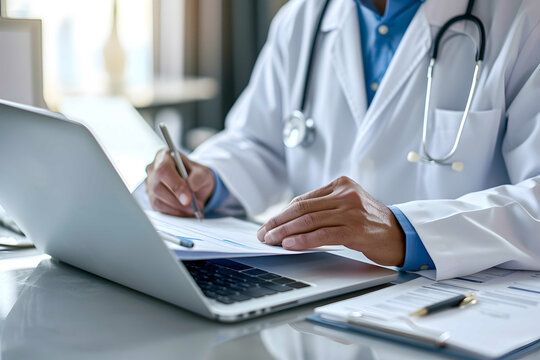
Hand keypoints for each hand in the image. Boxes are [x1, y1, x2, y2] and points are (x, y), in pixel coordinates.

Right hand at [145, 148, 214, 217]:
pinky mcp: (152, 198)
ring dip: (178, 208)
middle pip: (157, 186)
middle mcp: (153, 169)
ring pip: (158, 200)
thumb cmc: (197, 175)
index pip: (163, 169)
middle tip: (195, 206)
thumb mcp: (203, 173)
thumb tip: (191, 186)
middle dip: (177, 200)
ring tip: (194, 209)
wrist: (196, 185)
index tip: (188, 198)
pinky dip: (175, 213)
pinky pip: (160, 209)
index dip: (175, 185)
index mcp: (164, 156)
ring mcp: (150, 185)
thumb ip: (199, 177)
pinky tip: (187, 213)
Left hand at [257, 176, 404, 265]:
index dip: (281, 214)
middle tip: (263, 234)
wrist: (400, 234)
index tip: (267, 225)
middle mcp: (345, 194)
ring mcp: (351, 211)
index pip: (303, 200)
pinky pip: (323, 235)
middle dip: (278, 222)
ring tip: (271, 241)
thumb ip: (323, 208)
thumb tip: (287, 221)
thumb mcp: (347, 205)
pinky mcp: (356, 229)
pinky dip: (303, 240)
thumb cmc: (369, 222)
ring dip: (285, 232)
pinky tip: (290, 245)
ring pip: (309, 221)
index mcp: (340, 184)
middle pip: (302, 208)